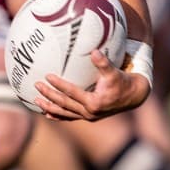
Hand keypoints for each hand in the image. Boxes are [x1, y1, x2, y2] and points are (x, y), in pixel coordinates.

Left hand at [33, 50, 150, 120]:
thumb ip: (103, 63)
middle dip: (49, 95)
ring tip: (36, 101)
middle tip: (36, 85)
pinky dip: (58, 116)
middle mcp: (90, 112)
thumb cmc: (122, 81)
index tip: (47, 76)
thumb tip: (94, 51)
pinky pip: (70, 117)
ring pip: (65, 114)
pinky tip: (48, 114)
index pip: (72, 93)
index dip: (59, 85)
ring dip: (50, 108)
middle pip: (64, 104)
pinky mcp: (88, 117)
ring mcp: (88, 116)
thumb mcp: (114, 72)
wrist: (133, 97)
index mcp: (94, 102)